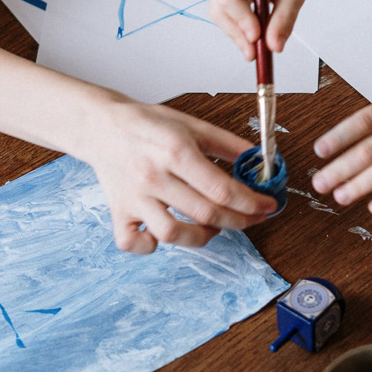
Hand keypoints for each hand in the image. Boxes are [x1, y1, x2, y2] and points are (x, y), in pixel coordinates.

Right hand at [85, 99, 278, 252]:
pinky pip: (132, 243)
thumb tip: (260, 161)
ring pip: (172, 234)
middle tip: (252, 218)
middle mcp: (154, 177)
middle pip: (205, 213)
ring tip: (213, 227)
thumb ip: (228, 144)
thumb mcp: (192, 125)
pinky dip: (150, 246)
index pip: (222, 189)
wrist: (103, 126)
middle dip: (239, 221)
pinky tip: (165, 235)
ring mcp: (134, 197)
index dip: (251, 202)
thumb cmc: (149, 125)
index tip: (268, 206)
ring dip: (201, 237)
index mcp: (176, 151)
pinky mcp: (118, 211)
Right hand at [210, 0, 310, 57]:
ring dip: (237, 36)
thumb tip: (274, 47)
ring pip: (221, 16)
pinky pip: (225, 16)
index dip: (241, 19)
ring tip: (257, 51)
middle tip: (255, 55)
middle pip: (221, 9)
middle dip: (238, 34)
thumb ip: (284, 19)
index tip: (256, 38)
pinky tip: (252, 40)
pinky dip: (238, 30)